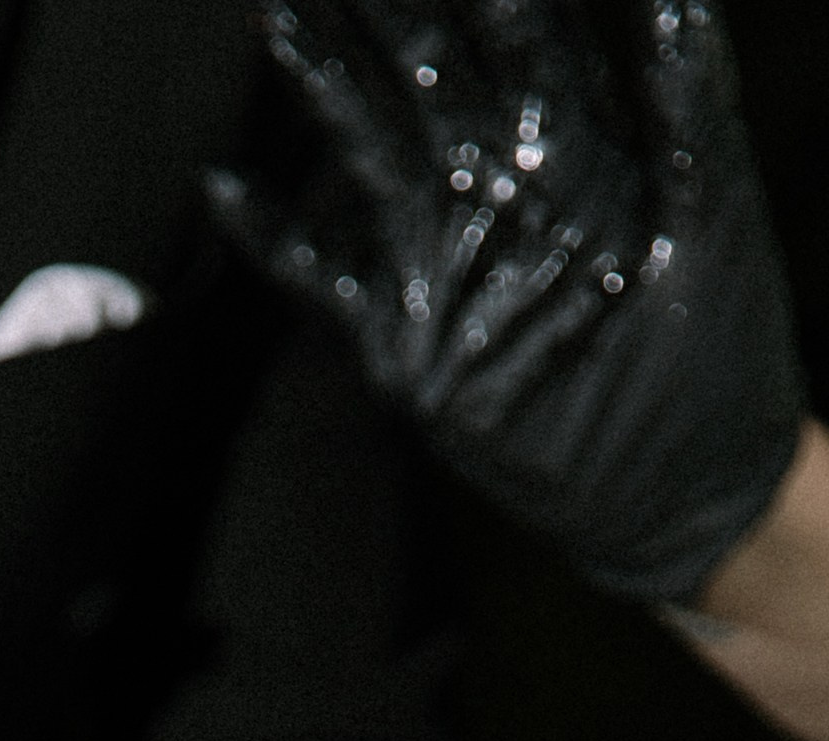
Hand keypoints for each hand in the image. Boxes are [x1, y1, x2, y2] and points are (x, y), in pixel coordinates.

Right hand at [210, 0, 809, 604]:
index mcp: (576, 148)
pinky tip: (227, 191)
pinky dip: (275, 239)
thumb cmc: (717, 358)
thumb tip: (674, 0)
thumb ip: (691, 104)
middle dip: (386, 9)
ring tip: (279, 16)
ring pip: (373, 145)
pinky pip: (326, 279)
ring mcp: (450, 259)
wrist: (679, 488)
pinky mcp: (409, 338)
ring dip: (326, 82)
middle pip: (429, 71)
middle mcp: (502, 189)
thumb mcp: (714, 213)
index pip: (518, 33)